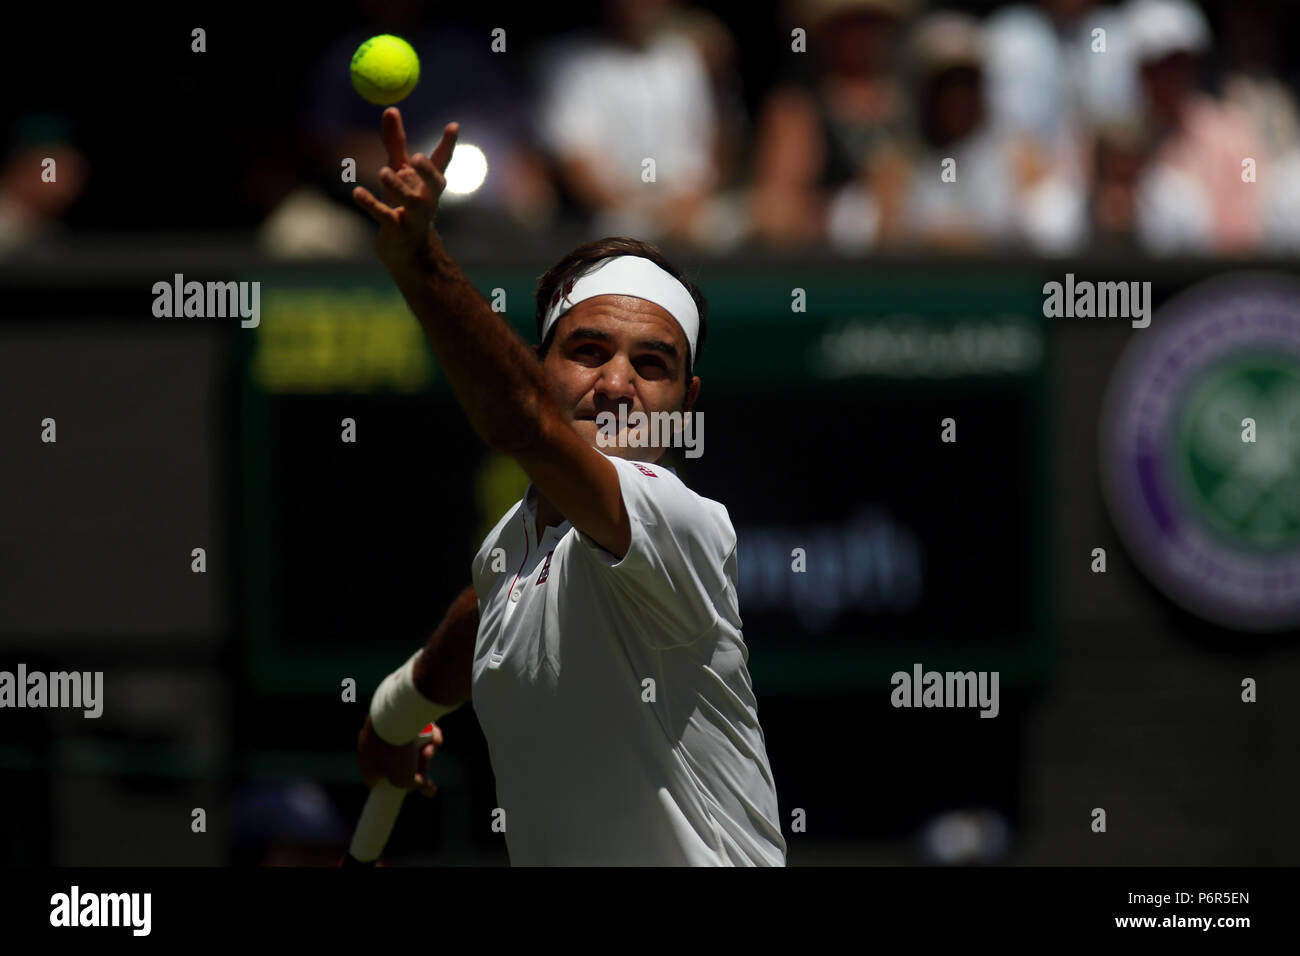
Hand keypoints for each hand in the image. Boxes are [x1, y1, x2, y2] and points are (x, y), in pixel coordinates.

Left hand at [352, 107, 458, 267]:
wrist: (405, 252)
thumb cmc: (403, 206)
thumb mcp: (398, 171)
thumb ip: (395, 142)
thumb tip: (391, 109)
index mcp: (429, 185)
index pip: (441, 162)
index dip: (448, 145)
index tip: (453, 125)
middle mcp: (427, 200)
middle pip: (435, 185)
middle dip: (428, 171)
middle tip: (416, 157)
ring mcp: (414, 218)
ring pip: (412, 202)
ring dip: (399, 187)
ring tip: (384, 173)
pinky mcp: (397, 231)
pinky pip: (385, 217)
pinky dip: (372, 204)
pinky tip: (358, 193)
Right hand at [355, 714, 442, 796]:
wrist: (399, 718)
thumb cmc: (396, 753)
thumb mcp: (403, 779)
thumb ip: (414, 785)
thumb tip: (428, 788)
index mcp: (365, 759)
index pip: (376, 777)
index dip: (393, 783)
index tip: (408, 785)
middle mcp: (372, 741)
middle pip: (398, 759)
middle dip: (415, 764)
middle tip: (425, 766)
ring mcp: (386, 724)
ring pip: (410, 742)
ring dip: (423, 749)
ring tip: (430, 750)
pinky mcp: (400, 711)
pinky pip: (417, 726)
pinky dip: (428, 733)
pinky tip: (436, 739)